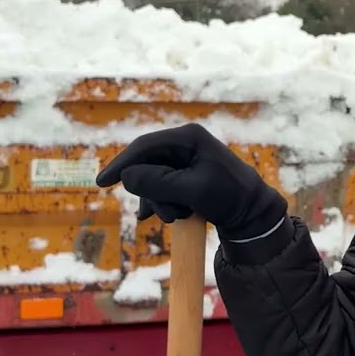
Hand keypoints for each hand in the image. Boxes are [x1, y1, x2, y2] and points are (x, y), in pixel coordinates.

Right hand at [95, 123, 284, 239]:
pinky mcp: (186, 175)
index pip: (144, 146)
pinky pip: (162, 187)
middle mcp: (184, 144)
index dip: (121, 164)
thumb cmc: (227, 196)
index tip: (102, 183)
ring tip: (177, 217)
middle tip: (159, 215)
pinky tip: (164, 217)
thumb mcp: (191, 190)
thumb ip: (158, 182)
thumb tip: (127, 177)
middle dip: (149, 192)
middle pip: (146, 165)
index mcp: (188, 137)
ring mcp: (185, 160)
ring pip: (152, 180)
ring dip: (159, 202)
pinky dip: (162, 203)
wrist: (252, 213)